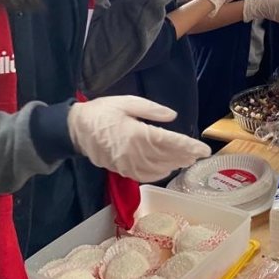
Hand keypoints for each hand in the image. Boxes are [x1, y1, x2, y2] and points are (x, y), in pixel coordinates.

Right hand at [67, 96, 210, 181]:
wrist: (75, 129)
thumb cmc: (102, 112)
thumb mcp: (127, 102)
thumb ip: (151, 109)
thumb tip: (172, 116)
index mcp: (136, 134)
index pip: (169, 142)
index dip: (189, 146)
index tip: (204, 149)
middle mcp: (134, 153)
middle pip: (167, 157)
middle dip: (186, 156)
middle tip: (200, 154)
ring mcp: (127, 165)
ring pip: (158, 169)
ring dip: (175, 164)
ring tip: (188, 160)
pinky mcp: (121, 170)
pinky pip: (145, 175)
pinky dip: (159, 173)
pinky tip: (168, 168)